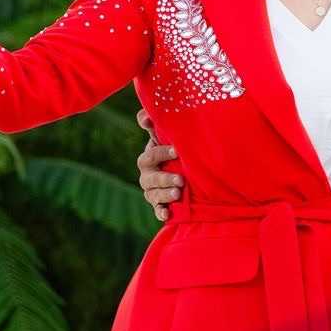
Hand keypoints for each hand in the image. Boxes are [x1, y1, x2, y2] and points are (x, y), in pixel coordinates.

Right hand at [136, 108, 183, 222]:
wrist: (183, 170)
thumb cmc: (173, 148)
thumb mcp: (165, 136)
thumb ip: (155, 124)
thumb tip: (146, 116)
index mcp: (148, 158)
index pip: (151, 155)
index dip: (162, 153)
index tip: (177, 152)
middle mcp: (147, 175)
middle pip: (151, 178)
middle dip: (165, 178)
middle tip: (180, 179)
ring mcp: (152, 190)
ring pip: (154, 194)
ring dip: (165, 194)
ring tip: (178, 193)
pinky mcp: (159, 204)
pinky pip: (157, 210)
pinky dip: (161, 212)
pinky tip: (167, 214)